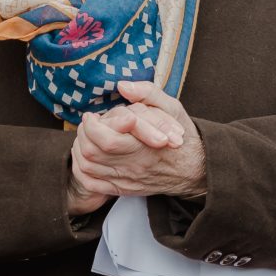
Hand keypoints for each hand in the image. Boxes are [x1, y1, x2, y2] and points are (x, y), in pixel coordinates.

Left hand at [69, 80, 207, 201]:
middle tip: (89, 124)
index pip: (107, 140)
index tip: (93, 116)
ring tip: (87, 136)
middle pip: (92, 153)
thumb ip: (148, 93)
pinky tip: (85, 157)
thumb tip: (122, 86)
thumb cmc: (183, 136)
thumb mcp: (172, 108)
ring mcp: (127, 180)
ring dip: (80, 149)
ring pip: (88, 168)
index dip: (92, 125)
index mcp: (146, 147)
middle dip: (83, 134)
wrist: (196, 169)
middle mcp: (134, 167)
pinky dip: (81, 170)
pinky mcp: (124, 189)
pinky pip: (92, 184)